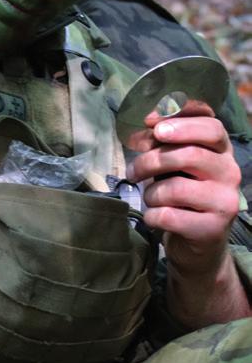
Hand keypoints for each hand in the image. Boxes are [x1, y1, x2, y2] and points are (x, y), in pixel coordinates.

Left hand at [127, 115, 249, 325]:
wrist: (197, 242)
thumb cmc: (181, 193)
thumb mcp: (172, 163)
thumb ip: (161, 142)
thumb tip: (144, 127)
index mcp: (220, 150)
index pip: (212, 125)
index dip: (181, 120)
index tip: (150, 122)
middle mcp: (230, 172)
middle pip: (190, 154)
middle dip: (151, 160)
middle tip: (133, 170)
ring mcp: (225, 201)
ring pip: (176, 187)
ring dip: (150, 193)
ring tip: (149, 198)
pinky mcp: (213, 228)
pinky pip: (169, 216)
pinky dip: (152, 215)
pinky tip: (154, 217)